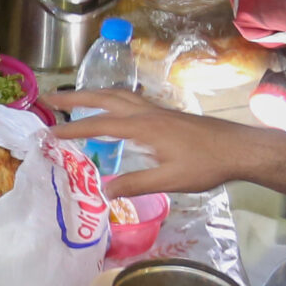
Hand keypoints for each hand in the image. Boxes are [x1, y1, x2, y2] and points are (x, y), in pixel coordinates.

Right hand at [51, 87, 285, 196]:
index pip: (99, 125)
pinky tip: (110, 105)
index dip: (72, 129)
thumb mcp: (170, 180)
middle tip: (48, 97)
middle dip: (74, 97)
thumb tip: (103, 191)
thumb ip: (136, 184)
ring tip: (71, 98)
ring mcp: (156, 110)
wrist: (238, 148)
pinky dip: (110, 97)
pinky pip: (129, 98)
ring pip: (117, 94)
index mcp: (143, 127)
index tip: (48, 131)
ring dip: (91, 94)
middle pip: (103, 98)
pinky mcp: (164, 114)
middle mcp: (146, 112)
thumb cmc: (206, 165)